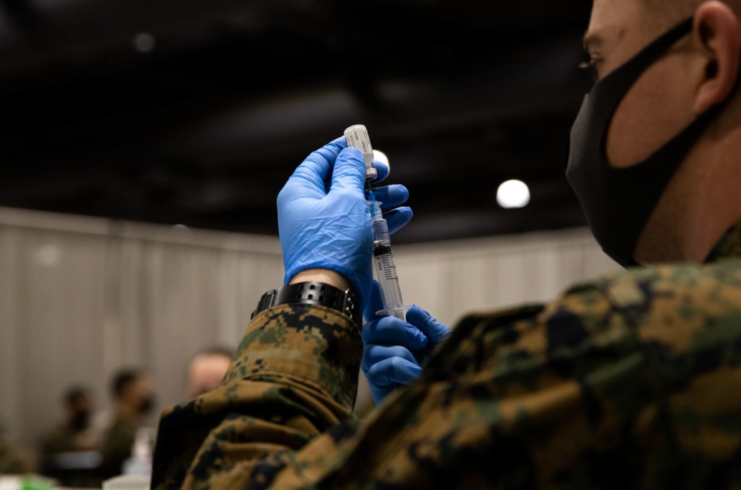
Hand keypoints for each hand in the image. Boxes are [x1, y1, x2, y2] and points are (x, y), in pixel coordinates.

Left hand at [278, 137, 411, 309]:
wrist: (331, 293)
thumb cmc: (333, 243)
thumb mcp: (345, 198)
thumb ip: (349, 172)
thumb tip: (349, 154)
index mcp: (300, 192)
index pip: (319, 160)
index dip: (340, 149)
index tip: (360, 141)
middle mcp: (308, 210)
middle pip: (340, 182)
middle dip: (367, 176)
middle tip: (386, 170)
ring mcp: (324, 230)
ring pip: (354, 205)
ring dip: (380, 198)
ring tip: (403, 194)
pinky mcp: (339, 248)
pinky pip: (360, 227)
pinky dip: (380, 220)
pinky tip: (403, 216)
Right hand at [361, 281, 450, 403]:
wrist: (457, 406)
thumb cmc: (454, 373)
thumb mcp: (447, 345)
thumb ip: (430, 327)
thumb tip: (412, 311)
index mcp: (402, 336)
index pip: (379, 313)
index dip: (372, 299)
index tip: (374, 285)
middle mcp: (386, 350)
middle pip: (371, 328)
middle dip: (395, 328)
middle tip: (420, 340)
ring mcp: (380, 368)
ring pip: (372, 349)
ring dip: (400, 352)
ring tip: (420, 365)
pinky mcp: (378, 388)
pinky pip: (377, 369)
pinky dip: (398, 367)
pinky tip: (415, 376)